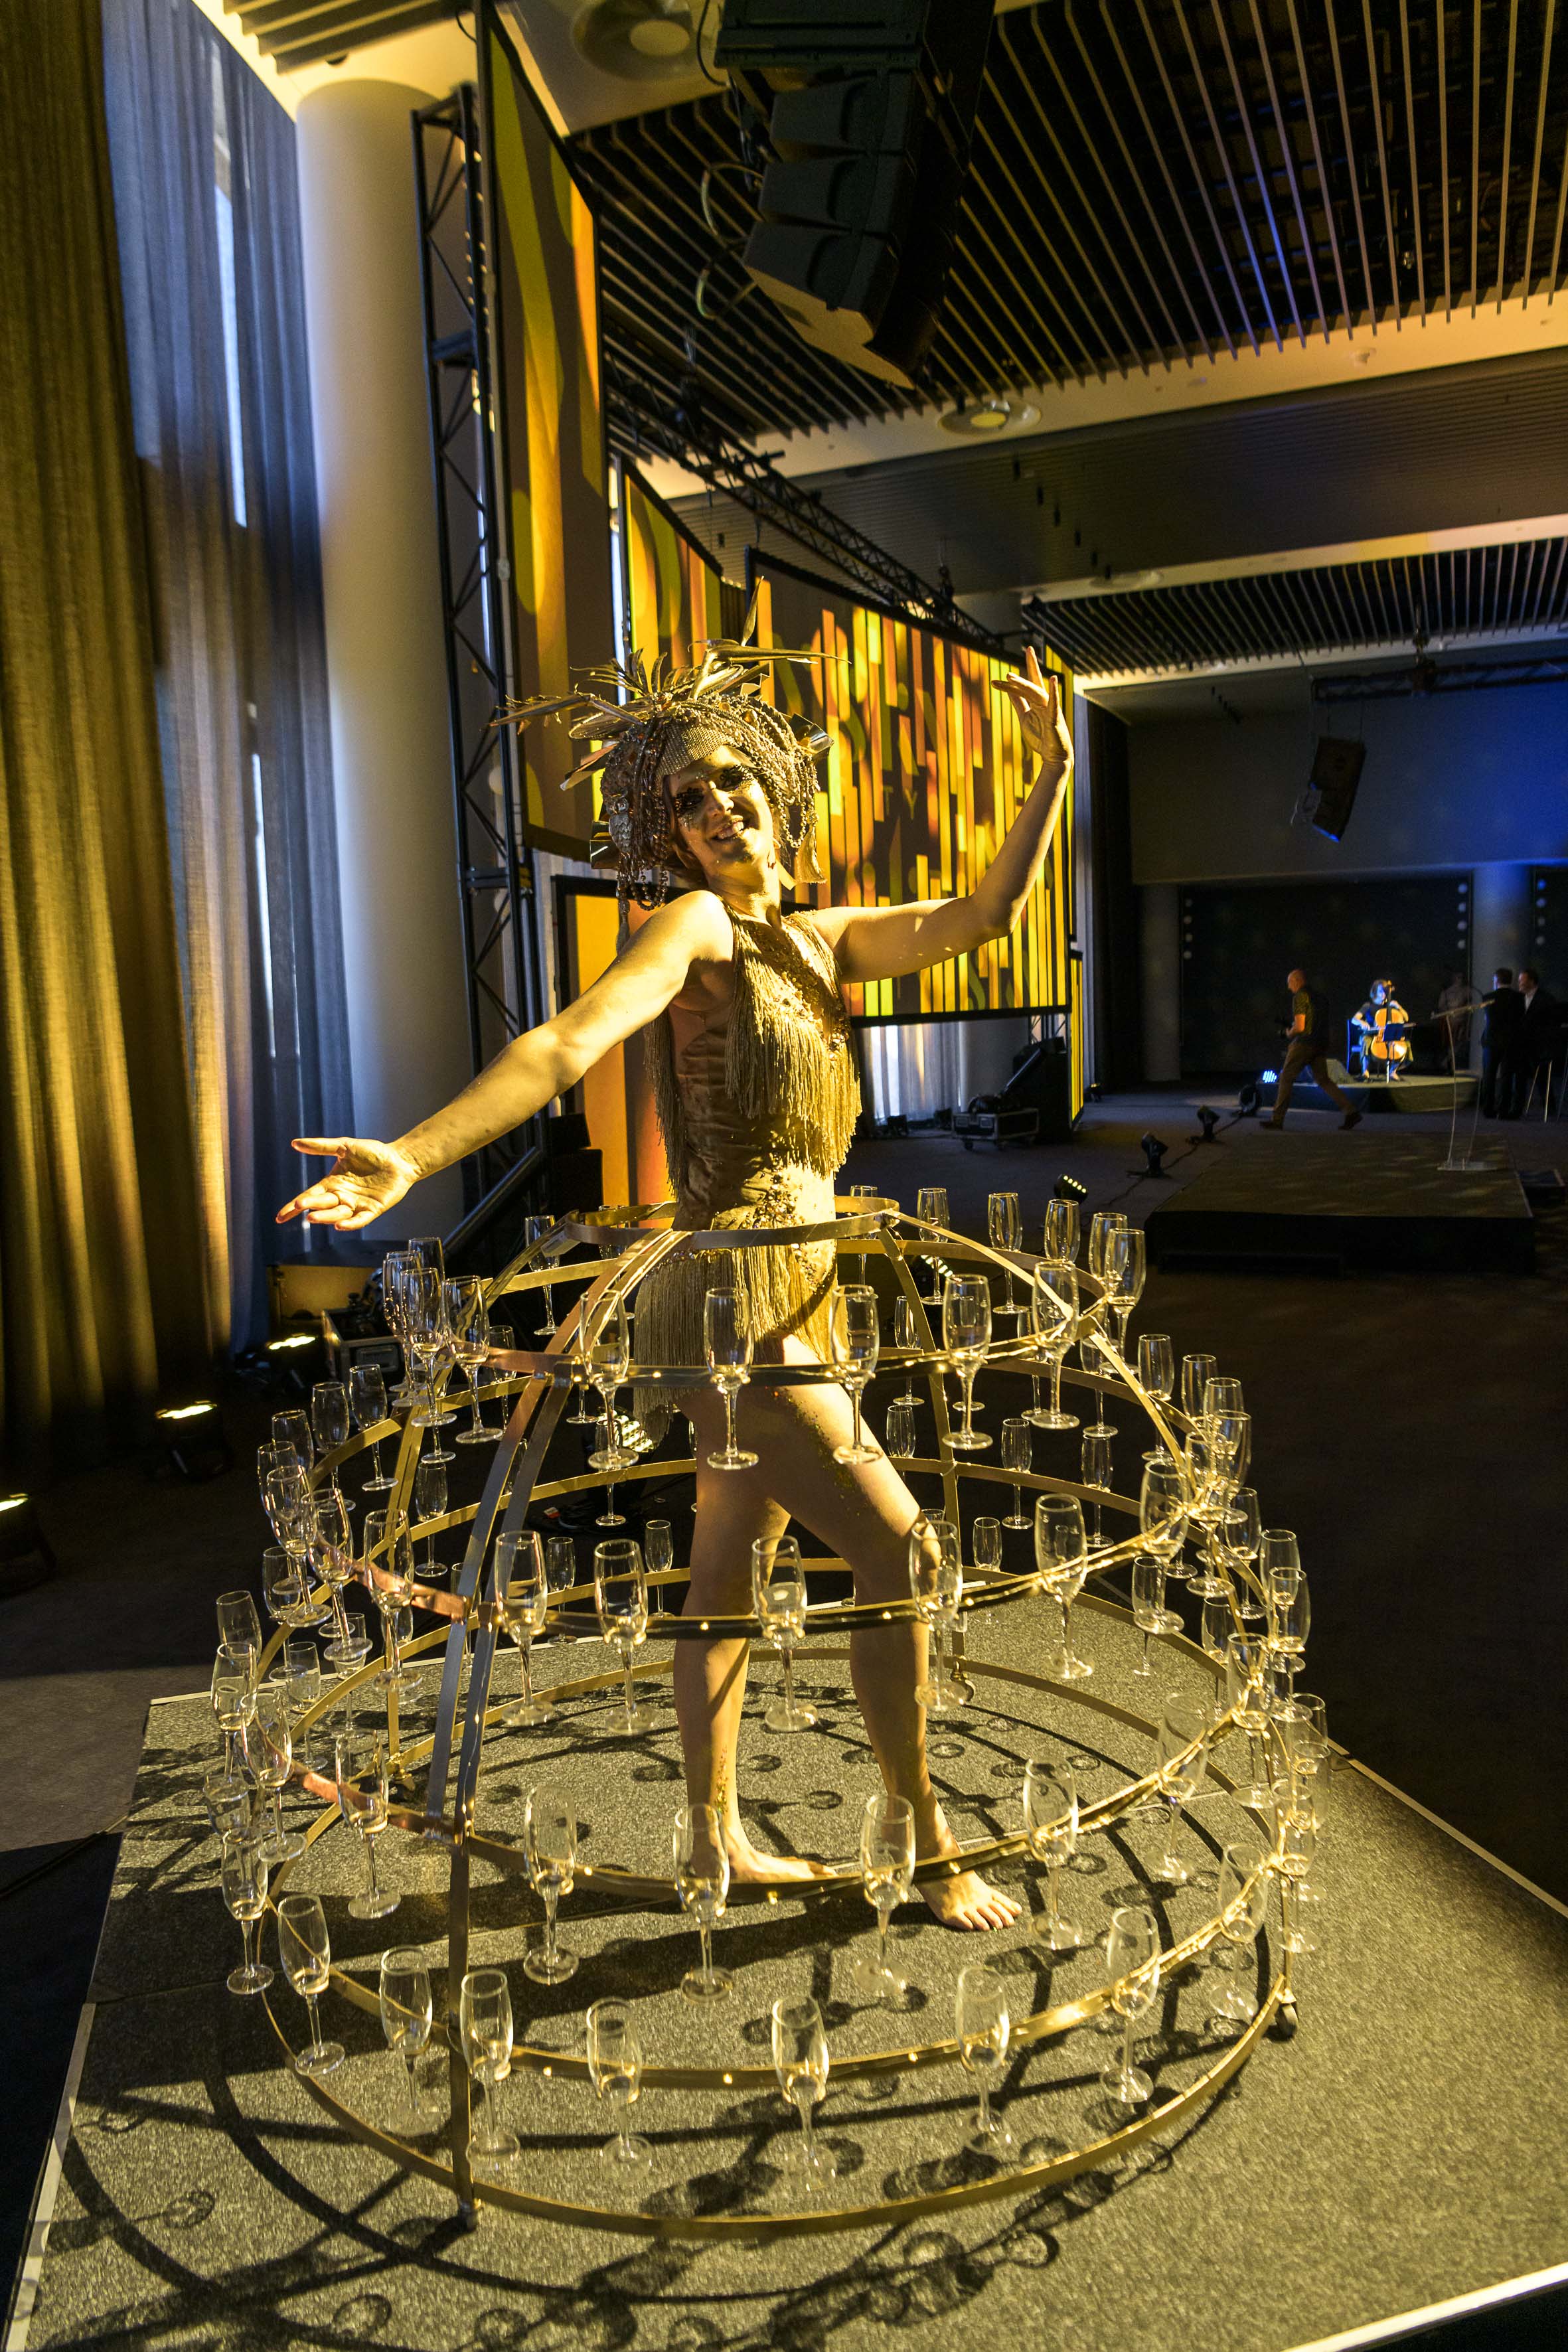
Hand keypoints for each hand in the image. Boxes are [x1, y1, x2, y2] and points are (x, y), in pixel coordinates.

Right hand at [277, 1137, 419, 1229]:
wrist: (399, 1159)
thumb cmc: (373, 1153)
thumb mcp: (344, 1147)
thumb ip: (321, 1146)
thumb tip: (294, 1143)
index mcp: (332, 1184)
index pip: (309, 1197)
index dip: (294, 1207)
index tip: (280, 1217)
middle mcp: (341, 1197)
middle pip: (321, 1205)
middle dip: (310, 1207)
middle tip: (300, 1206)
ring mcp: (357, 1205)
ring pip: (337, 1215)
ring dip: (325, 1217)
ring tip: (313, 1217)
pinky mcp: (373, 1210)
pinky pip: (360, 1220)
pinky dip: (350, 1224)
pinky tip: (340, 1226)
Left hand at [1000, 647, 1072, 772]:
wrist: (1053, 757)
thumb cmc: (1041, 737)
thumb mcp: (1025, 717)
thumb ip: (1018, 702)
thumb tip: (1008, 688)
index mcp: (1037, 702)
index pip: (1026, 686)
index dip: (1014, 680)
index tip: (996, 679)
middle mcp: (1045, 702)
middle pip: (1035, 682)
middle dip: (1031, 665)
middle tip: (1028, 648)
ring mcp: (1051, 709)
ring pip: (1036, 692)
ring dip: (1023, 684)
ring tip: (1009, 677)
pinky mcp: (1055, 719)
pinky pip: (1054, 703)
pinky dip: (1054, 691)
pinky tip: (1054, 679)